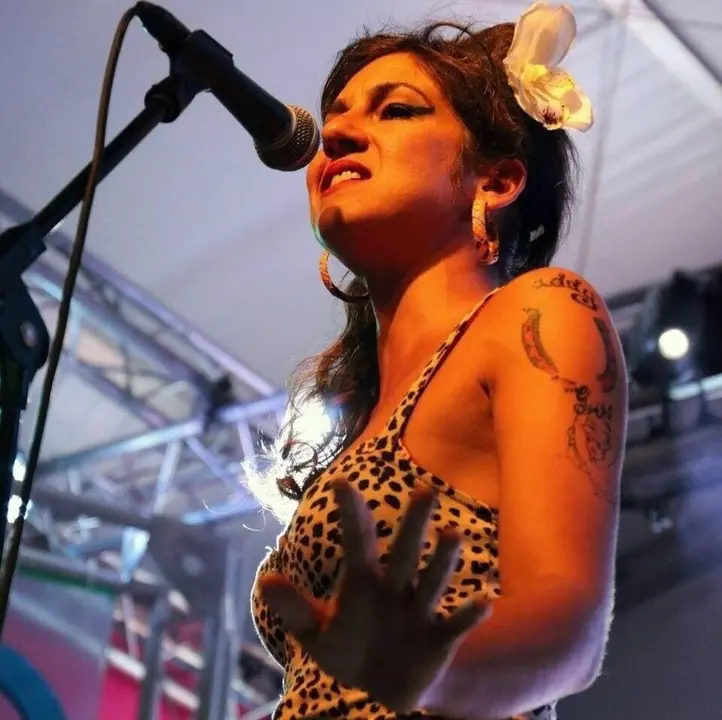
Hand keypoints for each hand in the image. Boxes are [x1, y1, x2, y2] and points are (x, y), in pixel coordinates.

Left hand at [258, 479, 491, 711]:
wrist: (381, 690)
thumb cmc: (350, 650)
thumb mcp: (317, 634)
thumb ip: (295, 609)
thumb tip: (265, 580)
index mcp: (363, 583)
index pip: (358, 542)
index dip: (351, 515)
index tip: (340, 483)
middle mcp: (394, 589)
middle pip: (405, 553)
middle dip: (414, 525)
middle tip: (424, 490)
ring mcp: (417, 612)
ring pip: (432, 582)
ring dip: (442, 561)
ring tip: (452, 535)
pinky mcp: (438, 640)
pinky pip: (456, 626)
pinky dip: (469, 615)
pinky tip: (485, 601)